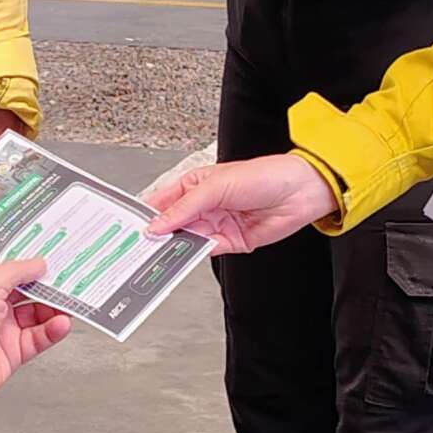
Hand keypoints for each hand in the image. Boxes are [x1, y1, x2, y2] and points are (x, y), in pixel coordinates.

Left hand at [0, 257, 72, 408]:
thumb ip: (17, 270)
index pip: (6, 267)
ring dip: (53, 308)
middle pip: (24, 290)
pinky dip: (52, 330)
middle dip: (46, 285)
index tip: (49, 257)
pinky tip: (60, 323)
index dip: (27, 262)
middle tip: (67, 279)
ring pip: (35, 314)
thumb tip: (36, 264)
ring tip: (68, 303)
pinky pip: (38, 338)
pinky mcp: (10, 351)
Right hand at [144, 153, 334, 255]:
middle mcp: (205, 205)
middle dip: (159, 234)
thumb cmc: (263, 175)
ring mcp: (217, 223)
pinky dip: (193, 255)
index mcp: (196, 184)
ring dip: (174, 247)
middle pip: (173, 223)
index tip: (132, 226)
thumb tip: (158, 224)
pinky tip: (182, 256)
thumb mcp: (215, 186)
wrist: (299, 192)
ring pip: (187, 239)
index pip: (164, 201)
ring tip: (157, 253)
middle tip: (141, 244)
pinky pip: (205, 250)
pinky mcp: (230, 241)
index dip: (148, 213)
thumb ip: (184, 207)